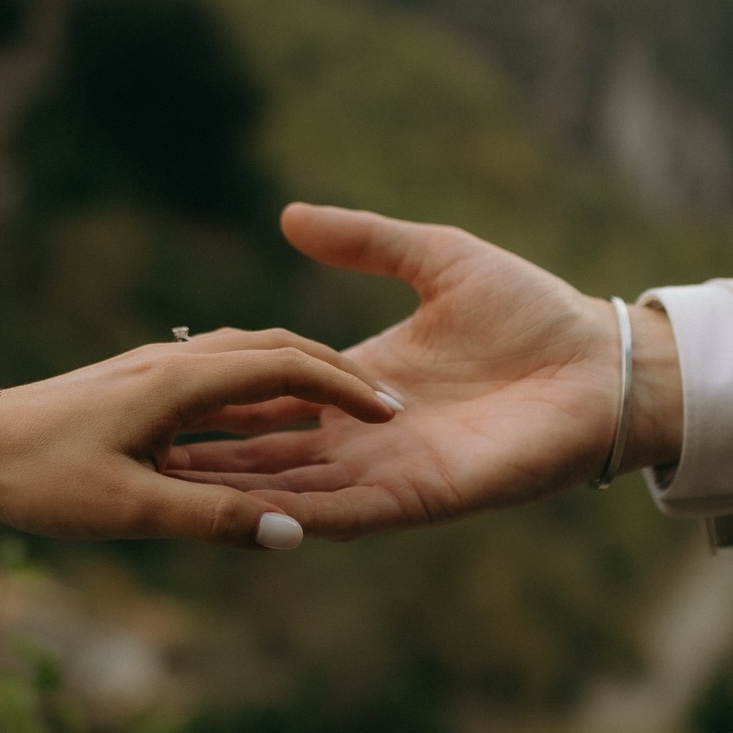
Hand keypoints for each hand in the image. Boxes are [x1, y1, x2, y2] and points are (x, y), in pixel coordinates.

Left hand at [0, 328, 396, 548]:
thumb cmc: (37, 477)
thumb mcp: (128, 508)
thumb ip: (213, 518)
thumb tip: (296, 530)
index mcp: (181, 380)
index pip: (286, 369)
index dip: (345, 390)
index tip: (392, 415)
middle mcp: (176, 363)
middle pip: (275, 351)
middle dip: (336, 376)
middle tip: (387, 409)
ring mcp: (158, 374)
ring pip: (248, 364)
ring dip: (301, 384)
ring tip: (349, 413)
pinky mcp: (142, 392)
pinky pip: (221, 386)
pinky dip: (262, 401)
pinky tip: (274, 427)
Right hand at [165, 205, 682, 535]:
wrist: (599, 361)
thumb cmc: (529, 310)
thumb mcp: (433, 257)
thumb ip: (364, 240)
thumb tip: (288, 215)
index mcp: (362, 380)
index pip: (272, 397)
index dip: (218, 400)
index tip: (152, 397)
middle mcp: (366, 434)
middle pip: (269, 453)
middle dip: (208, 458)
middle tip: (133, 456)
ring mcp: (391, 471)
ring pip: (295, 492)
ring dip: (237, 494)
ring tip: (167, 491)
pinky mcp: (423, 496)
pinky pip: (351, 514)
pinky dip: (300, 517)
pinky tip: (251, 516)